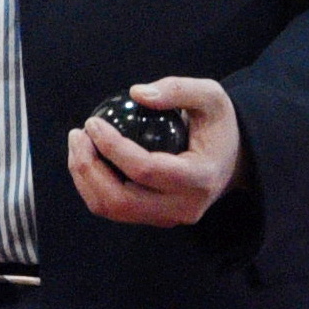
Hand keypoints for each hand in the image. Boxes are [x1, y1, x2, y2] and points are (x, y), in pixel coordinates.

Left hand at [70, 77, 241, 227]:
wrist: (231, 160)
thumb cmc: (218, 125)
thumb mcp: (210, 96)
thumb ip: (178, 89)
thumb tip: (136, 93)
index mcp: (200, 179)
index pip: (146, 170)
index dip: (112, 147)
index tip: (93, 122)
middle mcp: (184, 207)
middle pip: (121, 199)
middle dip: (88, 168)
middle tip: (77, 135)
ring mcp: (167, 218)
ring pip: (112, 209)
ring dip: (85, 178)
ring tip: (78, 144)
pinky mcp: (154, 219)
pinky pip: (114, 208)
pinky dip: (92, 185)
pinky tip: (87, 157)